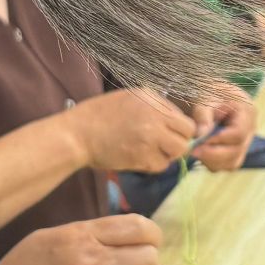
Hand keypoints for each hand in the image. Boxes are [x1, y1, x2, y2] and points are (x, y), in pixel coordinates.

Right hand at [72, 89, 198, 174]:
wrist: (77, 134)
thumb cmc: (98, 116)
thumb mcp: (129, 99)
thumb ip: (154, 108)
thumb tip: (174, 124)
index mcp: (152, 98)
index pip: (184, 119)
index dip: (179, 130)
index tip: (168, 136)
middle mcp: (155, 115)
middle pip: (187, 135)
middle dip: (177, 143)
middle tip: (162, 147)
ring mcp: (151, 136)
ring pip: (178, 151)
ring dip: (167, 155)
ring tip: (149, 153)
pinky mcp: (143, 156)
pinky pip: (161, 165)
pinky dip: (152, 165)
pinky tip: (137, 159)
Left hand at [185, 88, 256, 170]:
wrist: (206, 96)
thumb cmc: (206, 93)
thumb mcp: (203, 99)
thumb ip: (203, 116)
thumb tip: (201, 135)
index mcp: (247, 111)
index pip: (238, 133)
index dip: (220, 140)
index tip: (201, 141)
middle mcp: (250, 129)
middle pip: (237, 150)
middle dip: (213, 153)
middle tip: (193, 151)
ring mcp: (244, 142)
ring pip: (233, 162)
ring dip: (212, 161)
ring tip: (195, 151)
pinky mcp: (236, 151)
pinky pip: (227, 165)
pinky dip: (213, 163)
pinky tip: (200, 153)